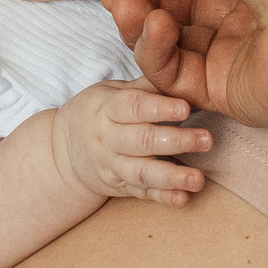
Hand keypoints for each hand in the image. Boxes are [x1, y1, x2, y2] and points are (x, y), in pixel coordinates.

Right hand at [50, 80, 212, 206]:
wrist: (61, 151)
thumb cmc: (98, 111)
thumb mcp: (112, 91)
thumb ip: (145, 85)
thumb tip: (178, 68)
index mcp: (107, 109)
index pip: (133, 107)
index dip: (159, 108)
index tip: (185, 108)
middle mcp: (108, 140)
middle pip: (141, 141)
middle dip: (176, 141)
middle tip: (206, 140)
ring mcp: (113, 166)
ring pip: (142, 172)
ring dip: (171, 177)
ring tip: (198, 179)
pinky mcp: (120, 187)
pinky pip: (142, 194)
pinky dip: (162, 198)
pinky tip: (183, 199)